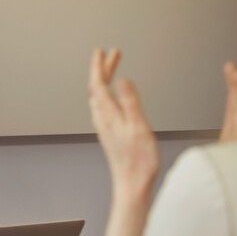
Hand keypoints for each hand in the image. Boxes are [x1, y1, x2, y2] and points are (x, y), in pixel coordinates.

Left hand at [88, 49, 159, 192]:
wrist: (133, 184)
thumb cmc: (139, 161)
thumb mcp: (139, 127)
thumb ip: (130, 102)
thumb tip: (122, 80)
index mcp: (109, 115)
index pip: (98, 84)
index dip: (99, 66)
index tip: (102, 51)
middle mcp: (103, 119)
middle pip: (98, 88)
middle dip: (104, 69)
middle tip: (113, 54)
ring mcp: (105, 127)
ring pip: (99, 97)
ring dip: (105, 80)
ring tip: (113, 69)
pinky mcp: (110, 134)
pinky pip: (104, 107)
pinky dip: (107, 94)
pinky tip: (112, 97)